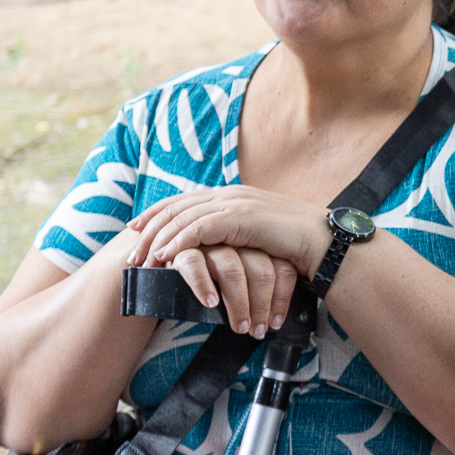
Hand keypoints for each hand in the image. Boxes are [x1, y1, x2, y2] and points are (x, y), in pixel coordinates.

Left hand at [125, 186, 332, 279]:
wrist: (322, 242)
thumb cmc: (293, 245)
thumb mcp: (257, 237)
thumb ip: (234, 236)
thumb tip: (216, 251)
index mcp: (230, 196)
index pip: (183, 200)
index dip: (156, 214)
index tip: (135, 230)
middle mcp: (228, 194)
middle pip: (176, 208)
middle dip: (149, 230)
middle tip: (131, 253)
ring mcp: (234, 203)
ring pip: (183, 218)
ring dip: (159, 240)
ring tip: (143, 260)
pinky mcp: (240, 217)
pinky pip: (200, 228)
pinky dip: (179, 242)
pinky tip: (166, 256)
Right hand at [161, 245, 298, 337]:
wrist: (166, 263)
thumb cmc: (211, 277)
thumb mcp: (242, 279)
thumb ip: (258, 289)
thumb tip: (275, 322)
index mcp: (257, 244)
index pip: (281, 268)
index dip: (281, 299)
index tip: (275, 324)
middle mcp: (237, 239)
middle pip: (261, 270)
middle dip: (261, 306)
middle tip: (257, 330)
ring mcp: (210, 241)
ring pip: (232, 269)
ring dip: (239, 303)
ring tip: (239, 326)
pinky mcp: (182, 247)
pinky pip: (194, 264)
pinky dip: (203, 285)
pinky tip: (210, 304)